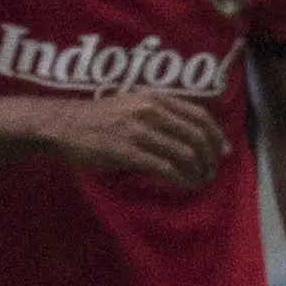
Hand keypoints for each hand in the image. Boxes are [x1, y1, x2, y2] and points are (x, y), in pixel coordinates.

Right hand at [40, 90, 226, 186]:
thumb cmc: (96, 119)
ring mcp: (138, 131)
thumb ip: (157, 114)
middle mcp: (150, 111)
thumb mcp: (131, 104)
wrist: (63, 126)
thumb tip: (184, 135)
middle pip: (195, 136)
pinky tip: (183, 186)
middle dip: (209, 157)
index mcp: (155, 99)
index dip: (216, 135)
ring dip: (197, 171)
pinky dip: (180, 179)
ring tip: (199, 182)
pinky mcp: (126, 151)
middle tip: (211, 172)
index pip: (198, 115)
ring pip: (184, 153)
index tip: (223, 152)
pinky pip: (164, 167)